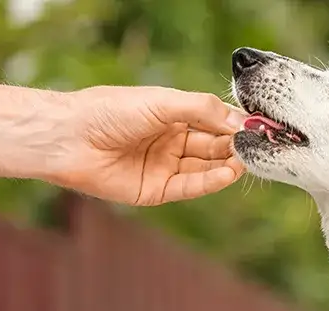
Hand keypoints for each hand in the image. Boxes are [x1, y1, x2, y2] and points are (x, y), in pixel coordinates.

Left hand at [46, 86, 246, 205]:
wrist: (71, 138)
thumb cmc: (110, 111)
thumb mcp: (162, 102)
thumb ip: (201, 109)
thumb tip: (238, 121)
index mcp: (171, 115)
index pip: (213, 120)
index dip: (235, 123)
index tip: (258, 125)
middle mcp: (170, 142)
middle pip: (212, 145)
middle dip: (234, 145)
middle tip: (257, 144)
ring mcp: (164, 167)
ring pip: (204, 167)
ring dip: (226, 164)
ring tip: (247, 159)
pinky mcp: (155, 191)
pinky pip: (189, 187)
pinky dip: (210, 182)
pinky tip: (227, 173)